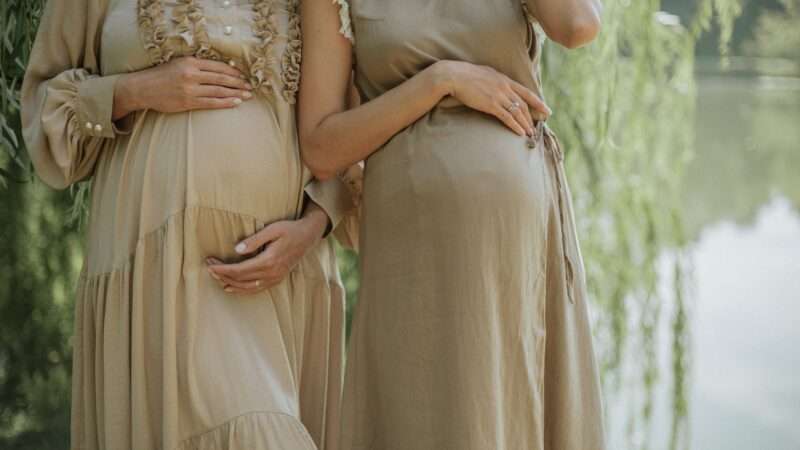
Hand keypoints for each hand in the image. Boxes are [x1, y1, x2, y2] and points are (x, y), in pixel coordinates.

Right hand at [114, 57, 253, 118]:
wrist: (142, 88)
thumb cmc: (162, 75)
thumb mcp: (179, 63)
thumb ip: (198, 66)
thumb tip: (221, 71)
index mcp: (190, 62)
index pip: (218, 66)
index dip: (233, 71)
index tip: (244, 75)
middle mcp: (191, 75)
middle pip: (221, 79)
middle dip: (238, 83)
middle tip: (250, 87)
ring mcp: (189, 90)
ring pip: (218, 91)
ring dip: (235, 94)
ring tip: (247, 96)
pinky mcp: (187, 103)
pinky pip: (210, 103)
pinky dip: (224, 103)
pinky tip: (235, 103)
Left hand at [205, 205, 328, 294]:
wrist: (308, 237)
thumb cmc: (289, 230)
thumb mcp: (272, 229)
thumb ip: (254, 240)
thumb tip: (236, 249)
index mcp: (269, 261)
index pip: (239, 270)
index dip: (222, 268)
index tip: (210, 263)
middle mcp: (271, 274)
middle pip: (240, 279)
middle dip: (222, 274)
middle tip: (208, 267)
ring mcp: (274, 279)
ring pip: (246, 287)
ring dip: (229, 283)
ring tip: (216, 277)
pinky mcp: (276, 280)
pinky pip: (255, 289)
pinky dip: (241, 290)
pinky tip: (231, 287)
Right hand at [435, 60, 551, 136]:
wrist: (454, 76)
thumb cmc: (465, 75)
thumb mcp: (485, 74)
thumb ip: (494, 80)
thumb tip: (496, 85)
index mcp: (504, 79)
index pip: (526, 92)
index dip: (538, 102)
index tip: (546, 109)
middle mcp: (505, 87)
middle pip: (523, 104)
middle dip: (532, 117)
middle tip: (537, 127)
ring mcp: (499, 95)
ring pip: (518, 112)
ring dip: (525, 124)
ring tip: (530, 133)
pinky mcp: (491, 104)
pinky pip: (507, 117)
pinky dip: (515, 126)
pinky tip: (520, 133)